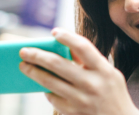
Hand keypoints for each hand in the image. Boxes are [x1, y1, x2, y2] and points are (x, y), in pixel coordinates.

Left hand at [19, 28, 138, 114]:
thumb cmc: (113, 93)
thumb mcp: (109, 73)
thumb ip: (90, 61)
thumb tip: (66, 49)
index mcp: (104, 70)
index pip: (83, 47)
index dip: (67, 37)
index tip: (54, 32)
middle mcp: (92, 84)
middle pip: (58, 64)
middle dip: (37, 55)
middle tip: (24, 51)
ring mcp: (81, 100)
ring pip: (49, 82)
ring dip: (33, 72)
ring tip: (24, 66)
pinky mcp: (73, 112)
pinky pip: (52, 97)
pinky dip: (46, 89)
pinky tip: (43, 85)